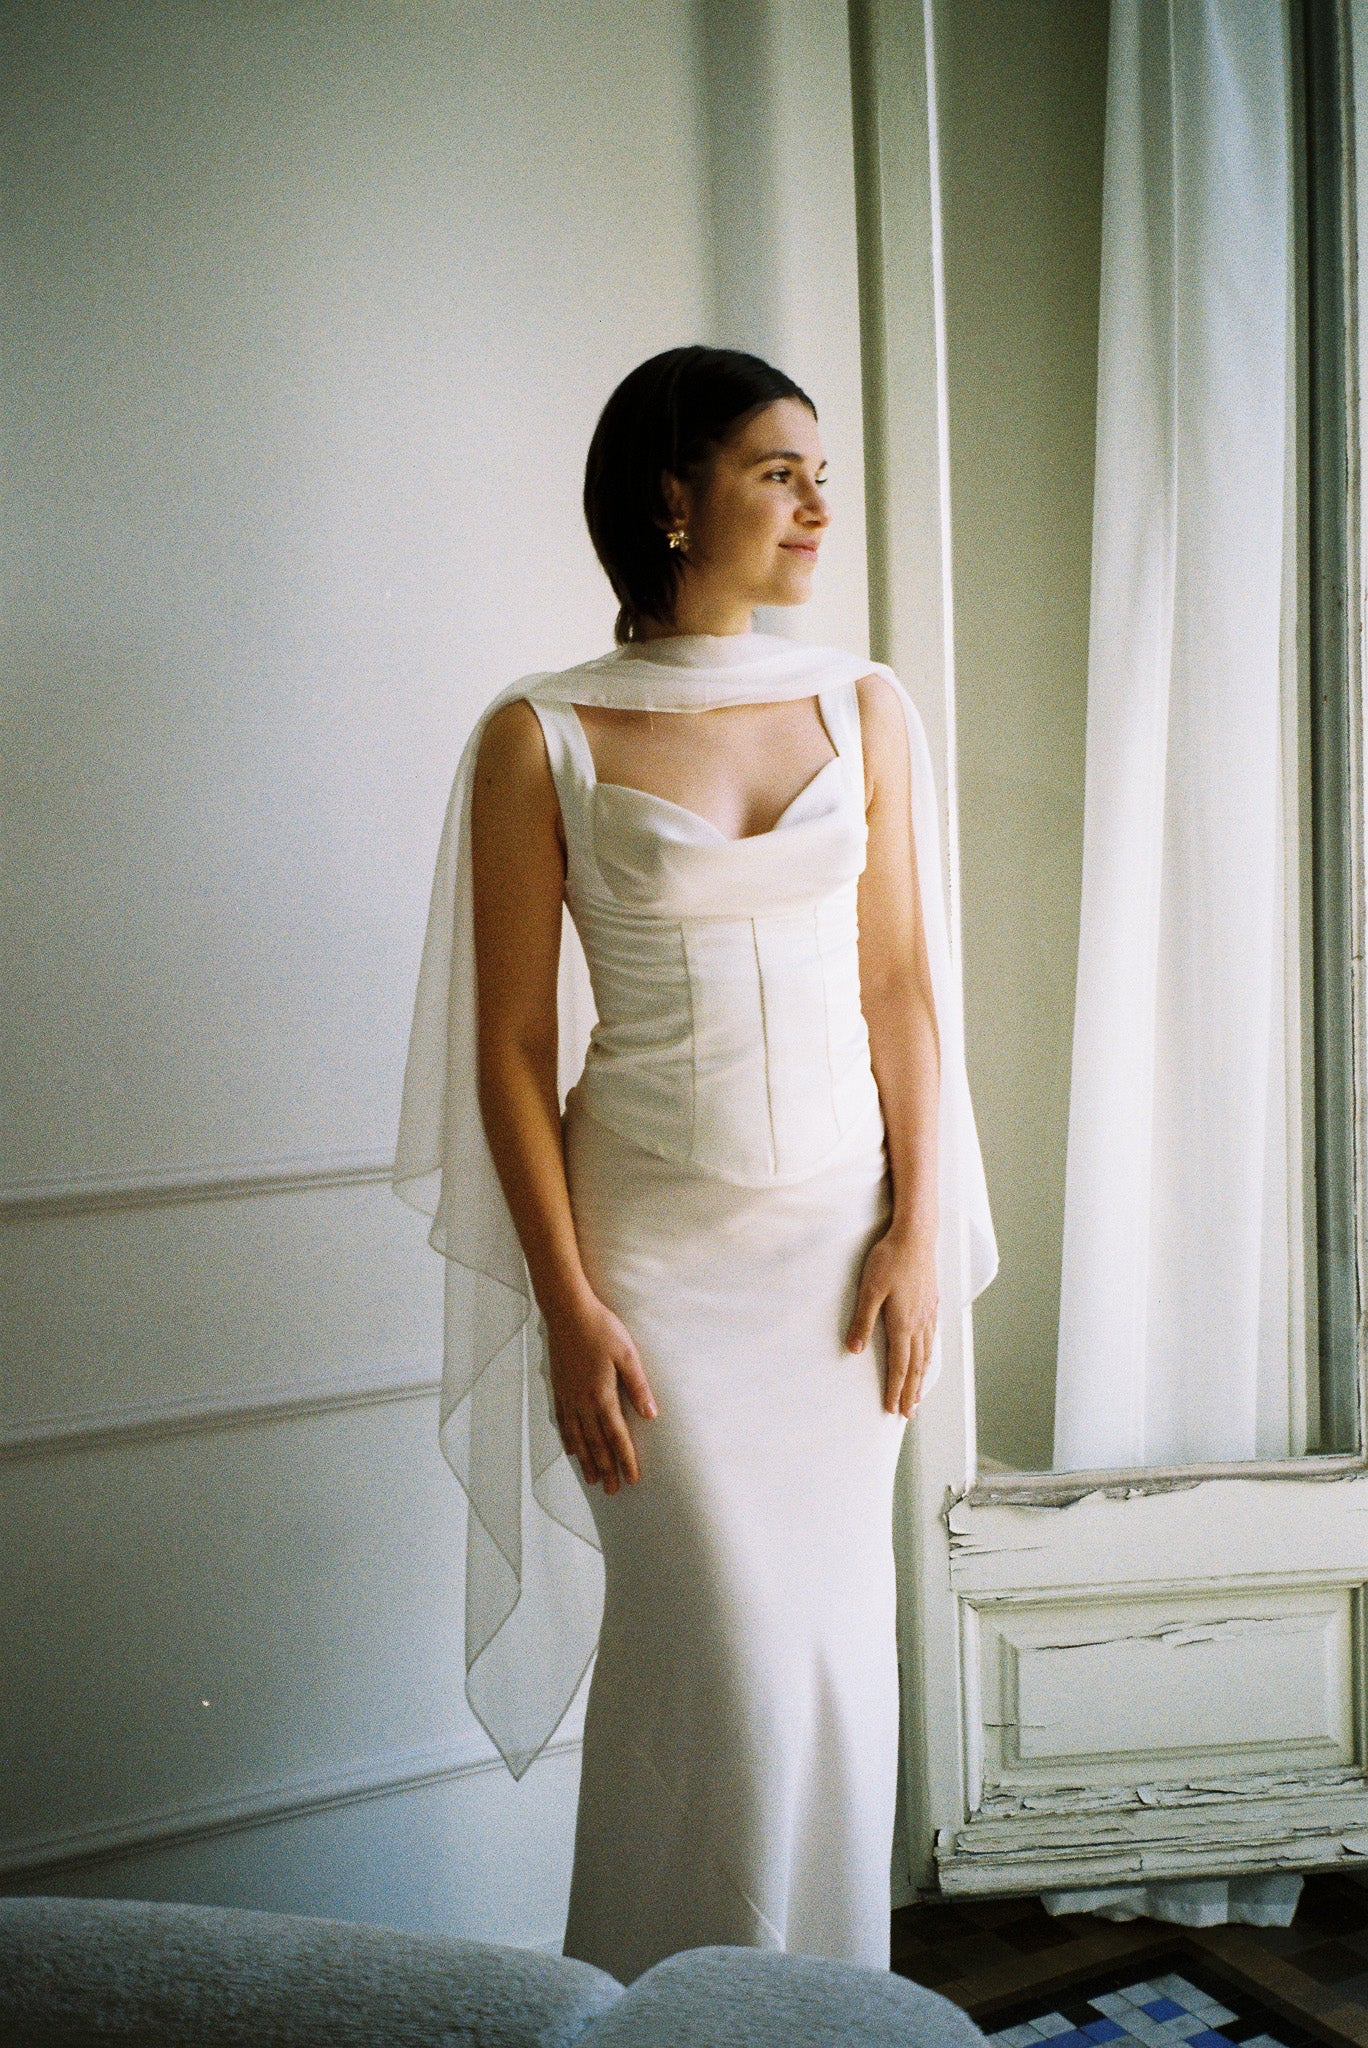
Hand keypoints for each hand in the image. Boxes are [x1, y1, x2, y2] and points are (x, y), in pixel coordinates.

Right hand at [545, 1293, 657, 1493]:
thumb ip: (638, 1387)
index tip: (632, 1479)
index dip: (625, 1459)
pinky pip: (563, 1422)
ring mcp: (567, 1396)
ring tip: (592, 1479)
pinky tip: (571, 1450)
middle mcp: (582, 1402)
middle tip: (612, 1491)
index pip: (616, 1436)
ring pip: (577, 1438)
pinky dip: (568, 1440)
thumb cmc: (601, 1328)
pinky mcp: (558, 1388)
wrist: (567, 1311)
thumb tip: (651, 1415)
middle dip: (605, 1468)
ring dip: (586, 1461)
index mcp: (601, 1396)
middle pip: (596, 1444)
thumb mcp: (627, 1354)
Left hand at [845, 1226, 938, 1417]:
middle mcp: (919, 1323)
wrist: (915, 1234)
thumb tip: (853, 1350)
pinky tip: (928, 1355)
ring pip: (927, 1353)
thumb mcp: (869, 1289)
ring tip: (919, 1394)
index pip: (900, 1365)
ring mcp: (929, 1313)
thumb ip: (862, 1320)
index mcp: (903, 1323)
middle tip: (908, 1414)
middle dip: (911, 1392)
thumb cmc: (889, 1259)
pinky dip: (930, 1355)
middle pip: (916, 1365)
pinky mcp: (932, 1301)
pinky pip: (933, 1337)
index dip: (896, 1389)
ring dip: (922, 1377)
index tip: (893, 1409)